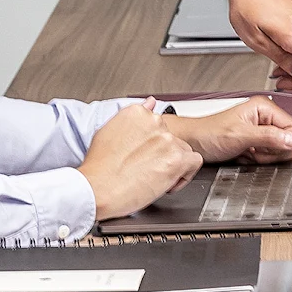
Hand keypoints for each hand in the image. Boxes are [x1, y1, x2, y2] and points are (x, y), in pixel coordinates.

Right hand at [78, 103, 202, 218]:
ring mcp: (167, 140)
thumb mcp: (107, 131)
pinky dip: (185, 174)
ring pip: (184, 150)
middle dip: (163, 155)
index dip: (153, 145)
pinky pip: (195, 162)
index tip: (144, 155)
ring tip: (154, 178)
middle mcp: (154, 122)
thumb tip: (150, 102)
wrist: (97, 189)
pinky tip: (168, 182)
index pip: (159, 125)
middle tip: (147, 169)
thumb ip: (134, 116)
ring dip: (174, 164)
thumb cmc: (99, 167)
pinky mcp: (177, 159)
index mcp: (137, 113)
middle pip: (172, 138)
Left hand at [169, 97, 291, 165]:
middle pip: (290, 141)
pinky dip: (260, 160)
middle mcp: (266, 117)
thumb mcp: (240, 136)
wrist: (191, 143)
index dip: (284, 143)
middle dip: (273, 152)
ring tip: (247, 152)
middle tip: (254, 150)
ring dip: (265, 157)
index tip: (265, 147)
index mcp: (265, 108)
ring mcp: (263, 130)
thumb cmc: (207, 134)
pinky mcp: (258, 142)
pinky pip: (271, 156)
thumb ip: (270, 137)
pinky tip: (247, 155)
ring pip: (281, 151)